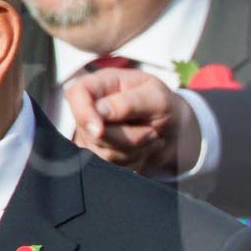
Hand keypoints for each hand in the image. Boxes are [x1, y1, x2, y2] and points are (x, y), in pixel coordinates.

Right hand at [66, 68, 195, 175]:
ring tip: (151, 136)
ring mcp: (90, 132)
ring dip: (134, 150)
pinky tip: (143, 148)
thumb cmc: (164, 106)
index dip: (84, 113)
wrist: (174, 130)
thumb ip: (129, 103)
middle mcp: (90, 107)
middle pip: (92, 131)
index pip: (76, 93)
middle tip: (152, 130)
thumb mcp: (157, 99)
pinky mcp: (96, 152)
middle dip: (127, 137)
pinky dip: (132, 161)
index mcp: (101, 83)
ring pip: (101, 153)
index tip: (101, 130)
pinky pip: (109, 166)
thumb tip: (100, 112)